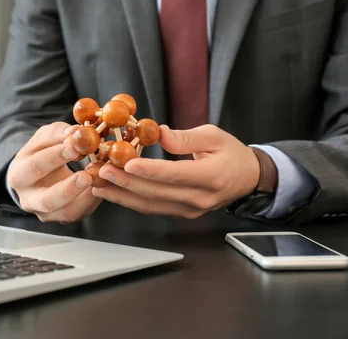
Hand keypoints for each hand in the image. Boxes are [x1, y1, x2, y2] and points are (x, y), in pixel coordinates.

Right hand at [7, 122, 102, 222]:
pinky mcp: (62, 218)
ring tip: (98, 180)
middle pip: (47, 200)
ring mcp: (45, 213)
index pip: (35, 167)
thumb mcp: (45, 138)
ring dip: (86, 198)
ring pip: (66, 213)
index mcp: (19, 175)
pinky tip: (100, 187)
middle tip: (86, 176)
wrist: (37, 175)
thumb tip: (75, 132)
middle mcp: (29, 199)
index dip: (55, 157)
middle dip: (68, 189)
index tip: (75, 146)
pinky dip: (92, 201)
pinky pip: (79, 214)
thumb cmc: (41, 152)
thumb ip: (58, 133)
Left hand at [91, 124, 259, 218]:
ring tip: (99, 183)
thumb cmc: (232, 153)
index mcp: (212, 176)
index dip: (150, 170)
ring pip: (150, 205)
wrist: (249, 179)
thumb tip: (157, 133)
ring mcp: (190, 210)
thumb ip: (185, 137)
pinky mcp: (181, 213)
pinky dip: (130, 200)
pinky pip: (152, 208)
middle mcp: (200, 199)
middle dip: (126, 182)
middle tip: (102, 170)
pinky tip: (112, 191)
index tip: (127, 162)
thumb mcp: (215, 135)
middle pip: (157, 192)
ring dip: (122, 195)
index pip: (175, 174)